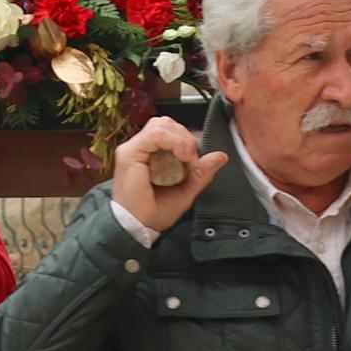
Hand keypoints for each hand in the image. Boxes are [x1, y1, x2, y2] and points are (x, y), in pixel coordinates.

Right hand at [111, 114, 223, 231]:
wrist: (139, 227)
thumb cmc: (155, 212)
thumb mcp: (186, 190)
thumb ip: (201, 172)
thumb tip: (220, 156)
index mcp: (151, 154)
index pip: (171, 131)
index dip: (187, 140)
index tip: (194, 162)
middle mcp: (141, 149)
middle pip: (167, 123)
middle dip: (185, 137)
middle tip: (191, 160)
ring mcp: (134, 149)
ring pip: (162, 124)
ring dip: (181, 139)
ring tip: (186, 159)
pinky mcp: (130, 153)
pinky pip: (155, 134)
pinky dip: (173, 142)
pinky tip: (180, 156)